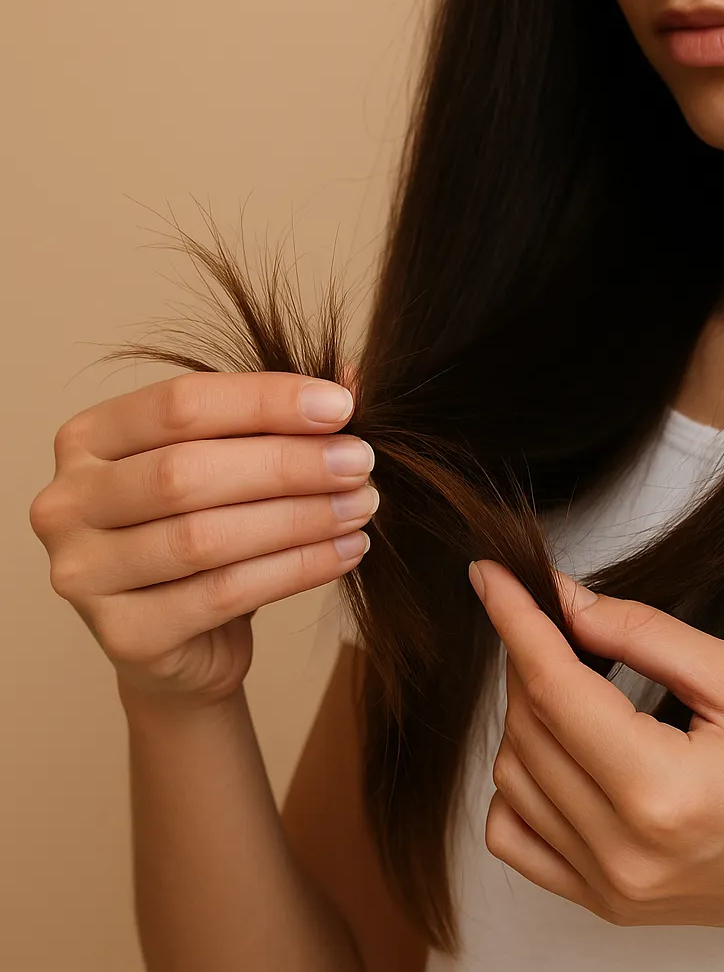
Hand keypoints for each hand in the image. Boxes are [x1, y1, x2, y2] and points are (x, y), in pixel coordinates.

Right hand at [30, 368, 375, 708]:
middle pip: (188, 471)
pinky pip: (223, 594)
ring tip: (361, 506)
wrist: (186, 641)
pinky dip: (296, 569)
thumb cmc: (207, 534)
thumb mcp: (235, 466)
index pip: (178, 403)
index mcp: (89, 439)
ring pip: (205, 537)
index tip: (341, 407)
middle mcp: (68, 502)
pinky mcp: (123, 634)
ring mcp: (83, 573)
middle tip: (359, 463)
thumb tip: (351, 376)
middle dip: (288, 464)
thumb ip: (276, 420)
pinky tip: (345, 551)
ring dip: (300, 518)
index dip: (265, 401)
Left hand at [467, 558, 723, 942]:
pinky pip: (517, 837)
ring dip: (528, 714)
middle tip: (562, 618)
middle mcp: (625, 851)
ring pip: (512, 777)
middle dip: (530, 657)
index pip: (554, 688)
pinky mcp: (610, 905)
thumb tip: (567, 601)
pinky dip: (520, 782)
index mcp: (664, 792)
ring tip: (576, 679)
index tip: (489, 574)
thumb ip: (642, 634)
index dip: (515, 619)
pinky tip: (561, 749)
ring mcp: (613, 888)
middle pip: (528, 728)